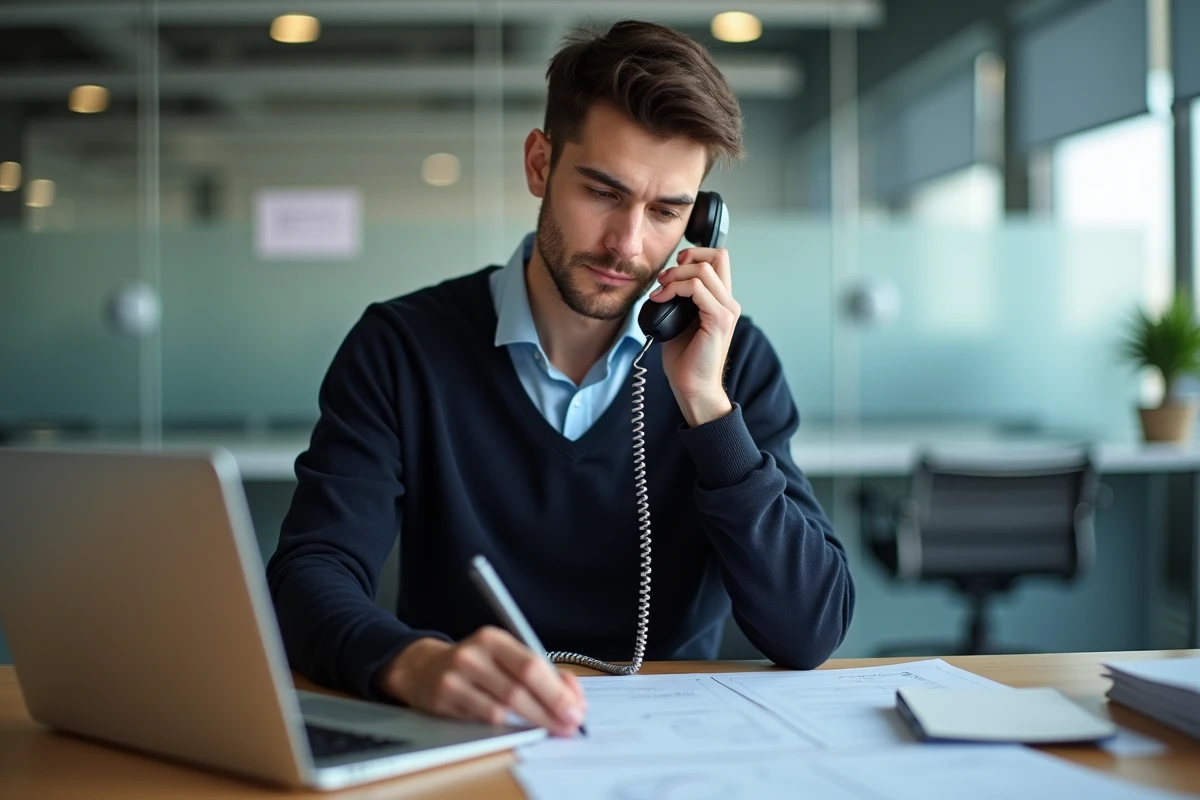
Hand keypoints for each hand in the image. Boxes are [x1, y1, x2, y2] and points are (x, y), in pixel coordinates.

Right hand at [377, 628, 586, 736]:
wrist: (423, 668)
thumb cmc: (475, 664)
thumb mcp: (505, 656)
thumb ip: (540, 671)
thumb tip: (573, 696)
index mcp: (494, 638)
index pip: (531, 665)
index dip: (556, 691)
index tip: (575, 709)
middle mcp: (474, 655)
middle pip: (518, 688)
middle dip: (549, 711)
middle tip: (567, 725)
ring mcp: (456, 679)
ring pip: (501, 709)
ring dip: (531, 723)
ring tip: (549, 728)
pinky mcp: (445, 701)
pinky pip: (483, 720)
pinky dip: (505, 727)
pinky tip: (518, 728)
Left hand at [649, 246, 739, 425]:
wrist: (692, 387)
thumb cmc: (685, 359)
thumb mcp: (679, 320)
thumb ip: (679, 299)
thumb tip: (663, 283)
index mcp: (721, 300)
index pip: (718, 258)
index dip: (694, 254)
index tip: (671, 271)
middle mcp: (728, 302)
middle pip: (718, 256)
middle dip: (685, 259)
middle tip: (664, 279)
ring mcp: (726, 310)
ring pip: (704, 270)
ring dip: (676, 275)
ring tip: (660, 291)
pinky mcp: (719, 320)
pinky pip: (698, 289)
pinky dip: (676, 289)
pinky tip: (661, 300)